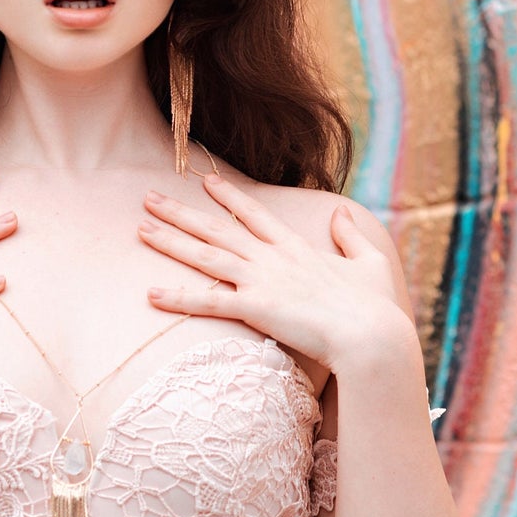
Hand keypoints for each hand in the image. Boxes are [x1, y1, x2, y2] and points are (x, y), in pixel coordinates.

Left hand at [137, 171, 415, 376]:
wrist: (372, 336)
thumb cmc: (375, 306)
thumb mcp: (370, 263)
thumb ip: (350, 236)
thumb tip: (341, 213)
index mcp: (296, 248)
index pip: (254, 214)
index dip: (228, 196)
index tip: (206, 181)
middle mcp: (272, 258)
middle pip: (217, 229)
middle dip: (181, 212)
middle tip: (149, 197)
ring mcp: (261, 280)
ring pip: (205, 255)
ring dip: (170, 241)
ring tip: (140, 229)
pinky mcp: (255, 307)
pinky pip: (207, 302)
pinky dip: (177, 298)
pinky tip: (150, 294)